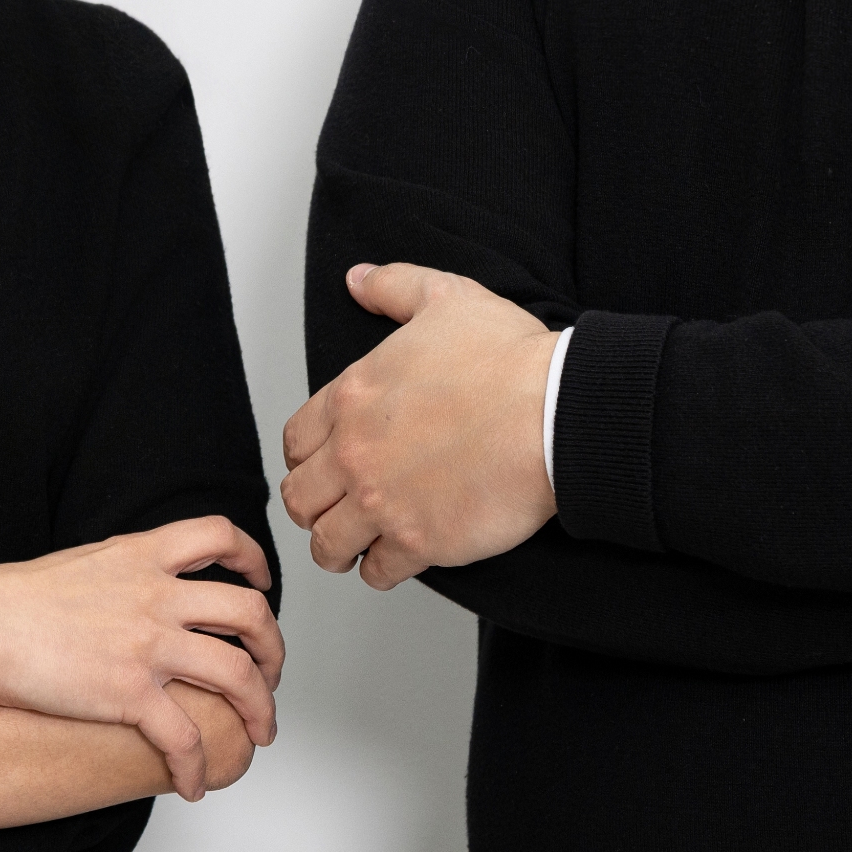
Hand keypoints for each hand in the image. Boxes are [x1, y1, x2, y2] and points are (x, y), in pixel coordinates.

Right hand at [0, 518, 282, 799]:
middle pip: (249, 613)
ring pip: (237, 676)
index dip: (253, 559)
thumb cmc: (9, 600)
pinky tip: (194, 784)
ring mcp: (146, 644)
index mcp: (141, 556)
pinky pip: (185, 737)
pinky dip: (198, 766)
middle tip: (273, 672)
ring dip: (260, 709)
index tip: (261, 584)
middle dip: (274, 648)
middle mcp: (155, 595)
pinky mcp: (128, 693)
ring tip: (260, 733)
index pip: (220, 537)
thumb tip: (136, 582)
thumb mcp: (80, 564)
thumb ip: (121, 570)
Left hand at [278, 262, 558, 588]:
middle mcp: (355, 455)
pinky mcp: (419, 542)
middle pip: (300, 500)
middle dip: (315, 507)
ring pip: (326, 545)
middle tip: (335, 510)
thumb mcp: (445, 298)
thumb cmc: (508, 358)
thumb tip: (359, 279)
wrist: (555, 411)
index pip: (295, 443)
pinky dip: (382, 570)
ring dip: (339, 546)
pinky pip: (377, 573)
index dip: (307, 458)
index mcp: (350, 398)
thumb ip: (394, 286)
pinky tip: (398, 558)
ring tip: (358, 545)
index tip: (324, 465)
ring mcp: (382, 503)